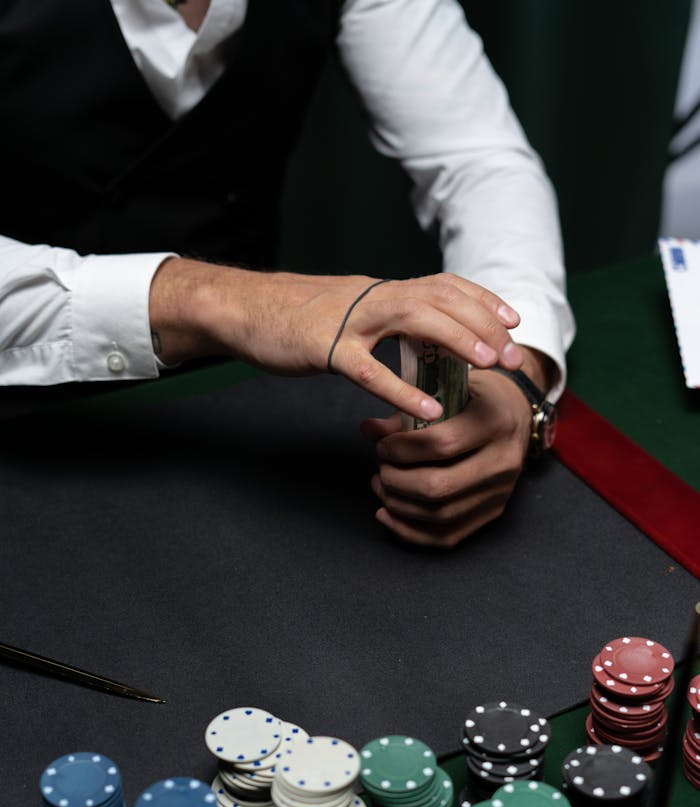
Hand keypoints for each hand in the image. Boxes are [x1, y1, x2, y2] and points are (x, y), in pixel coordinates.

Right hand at [150, 260, 523, 422]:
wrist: (241, 309)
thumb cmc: (292, 317)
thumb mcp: (348, 313)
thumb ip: (384, 324)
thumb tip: (420, 340)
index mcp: (378, 291)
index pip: (441, 284)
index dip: (481, 298)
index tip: (511, 319)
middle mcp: (371, 298)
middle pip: (439, 298)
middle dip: (482, 323)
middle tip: (511, 354)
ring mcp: (348, 321)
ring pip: (413, 319)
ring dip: (456, 339)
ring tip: (487, 364)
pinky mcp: (324, 348)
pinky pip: (369, 369)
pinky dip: (403, 388)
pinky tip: (429, 407)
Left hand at [361, 348, 555, 548]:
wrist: (514, 415)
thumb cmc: (473, 398)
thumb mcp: (445, 390)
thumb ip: (407, 411)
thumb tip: (369, 430)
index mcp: (495, 422)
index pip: (441, 445)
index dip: (401, 449)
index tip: (382, 445)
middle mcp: (504, 461)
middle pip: (438, 487)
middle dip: (396, 481)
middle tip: (380, 468)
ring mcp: (501, 492)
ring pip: (439, 515)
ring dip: (398, 505)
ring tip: (380, 485)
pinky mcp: (493, 512)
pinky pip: (447, 536)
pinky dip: (410, 531)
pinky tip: (386, 514)